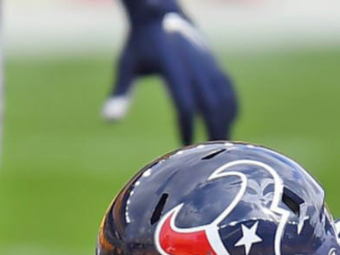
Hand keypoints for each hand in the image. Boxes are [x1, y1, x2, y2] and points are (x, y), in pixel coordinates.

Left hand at [104, 2, 236, 143]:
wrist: (162, 13)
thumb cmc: (140, 45)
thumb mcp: (126, 65)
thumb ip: (120, 93)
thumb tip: (108, 122)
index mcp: (172, 65)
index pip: (184, 103)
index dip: (186, 126)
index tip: (184, 145)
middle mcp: (194, 64)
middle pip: (210, 105)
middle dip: (212, 131)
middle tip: (208, 155)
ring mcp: (208, 63)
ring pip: (223, 98)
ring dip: (225, 123)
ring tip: (221, 146)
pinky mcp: (215, 63)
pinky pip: (228, 89)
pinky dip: (231, 108)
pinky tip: (229, 124)